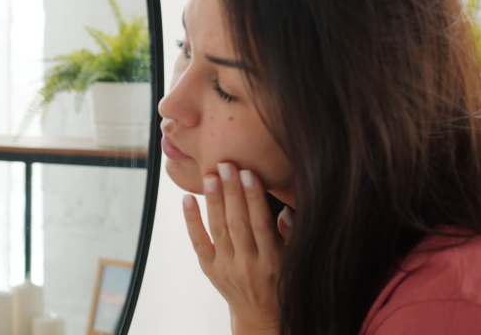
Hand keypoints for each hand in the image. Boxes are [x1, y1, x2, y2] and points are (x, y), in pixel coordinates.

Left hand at [183, 163, 281, 333]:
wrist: (260, 315)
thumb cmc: (279, 282)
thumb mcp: (292, 261)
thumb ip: (290, 236)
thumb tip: (285, 212)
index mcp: (272, 261)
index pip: (261, 224)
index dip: (254, 198)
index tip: (249, 174)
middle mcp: (248, 265)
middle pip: (238, 223)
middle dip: (232, 192)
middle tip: (226, 165)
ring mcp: (226, 268)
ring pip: (219, 229)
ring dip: (214, 201)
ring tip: (210, 176)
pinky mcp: (209, 269)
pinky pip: (198, 242)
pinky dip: (192, 220)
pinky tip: (188, 199)